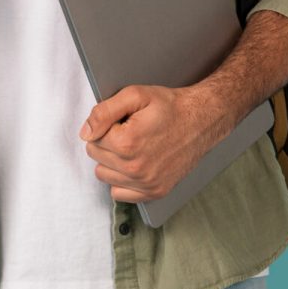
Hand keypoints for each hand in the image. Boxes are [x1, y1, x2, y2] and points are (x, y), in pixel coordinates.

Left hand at [79, 83, 238, 203]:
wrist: (202, 120)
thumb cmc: (170, 107)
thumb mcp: (135, 95)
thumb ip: (104, 111)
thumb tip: (85, 132)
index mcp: (127, 143)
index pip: (91, 138)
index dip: (105, 125)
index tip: (122, 121)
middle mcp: (135, 168)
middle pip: (96, 156)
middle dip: (107, 142)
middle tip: (129, 131)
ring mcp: (146, 183)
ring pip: (104, 175)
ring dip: (112, 161)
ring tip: (132, 147)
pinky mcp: (155, 192)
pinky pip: (119, 193)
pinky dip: (122, 180)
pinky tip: (134, 164)